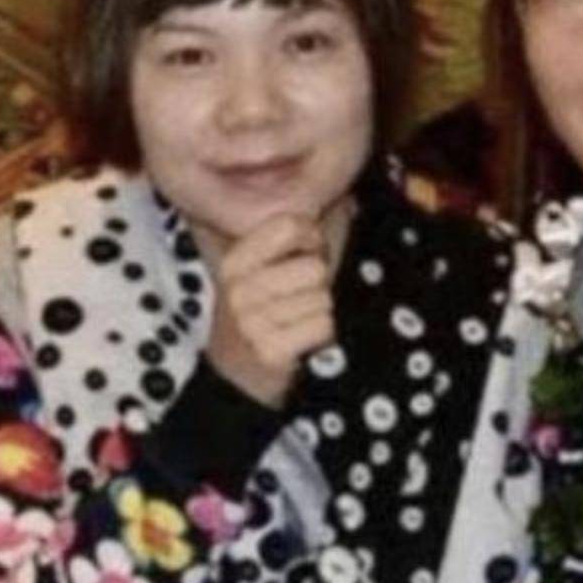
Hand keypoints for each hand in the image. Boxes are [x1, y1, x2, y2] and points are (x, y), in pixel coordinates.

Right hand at [206, 212, 333, 406]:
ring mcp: (252, 321)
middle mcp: (239, 289)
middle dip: (319, 285)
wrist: (236, 378)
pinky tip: (303, 340)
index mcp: (236, 262)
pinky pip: (323, 326)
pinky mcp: (270, 350)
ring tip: (298, 322)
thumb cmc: (259, 318)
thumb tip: (346, 204)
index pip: (288, 226)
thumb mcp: (258, 275)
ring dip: (321, 312)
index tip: (310, 253)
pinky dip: (322, 335)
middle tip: (302, 299)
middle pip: (314, 267)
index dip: (312, 239)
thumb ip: (289, 243)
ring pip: (323, 299)